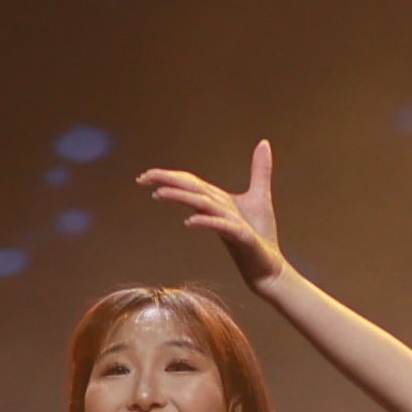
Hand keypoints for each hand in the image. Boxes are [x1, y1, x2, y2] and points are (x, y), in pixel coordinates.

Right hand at [139, 142, 288, 287]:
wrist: (270, 267)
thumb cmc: (261, 235)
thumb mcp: (260, 196)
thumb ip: (259, 170)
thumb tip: (263, 143)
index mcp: (218, 201)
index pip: (190, 184)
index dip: (169, 176)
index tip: (146, 175)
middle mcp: (218, 212)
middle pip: (191, 191)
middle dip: (167, 182)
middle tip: (142, 179)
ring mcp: (228, 225)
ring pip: (202, 206)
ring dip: (181, 198)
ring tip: (159, 193)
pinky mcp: (241, 239)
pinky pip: (222, 228)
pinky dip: (207, 222)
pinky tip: (190, 221)